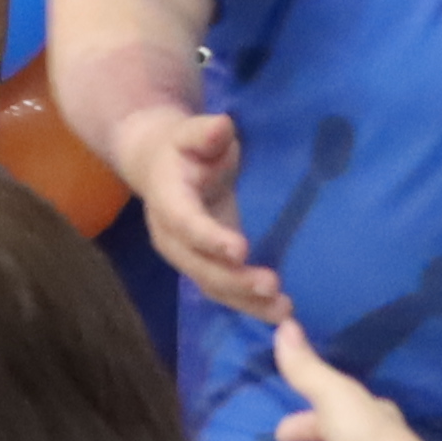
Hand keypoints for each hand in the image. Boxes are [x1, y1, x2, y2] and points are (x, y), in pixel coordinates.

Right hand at [118, 102, 274, 318]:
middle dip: (234, 279)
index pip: (185, 223)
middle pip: (198, 265)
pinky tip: (280, 313)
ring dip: (246, 301)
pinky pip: (224, 289)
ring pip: (211, 284)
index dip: (209, 238)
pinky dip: (250, 305)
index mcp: (167, 201)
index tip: (240, 249)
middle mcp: (172, 236)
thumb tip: (220, 127)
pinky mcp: (205, 264)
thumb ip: (204, 133)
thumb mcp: (192, 132)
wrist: (158, 164)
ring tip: (283, 309)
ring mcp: (187, 255)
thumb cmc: (185, 146)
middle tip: (272, 286)